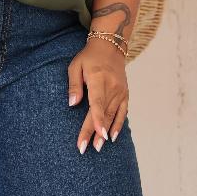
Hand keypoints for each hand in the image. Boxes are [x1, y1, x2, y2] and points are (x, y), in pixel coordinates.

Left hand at [67, 38, 128, 153]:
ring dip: (105, 132)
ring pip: (112, 115)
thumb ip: (74, 85)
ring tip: (98, 147)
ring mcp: (120, 91)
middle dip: (94, 132)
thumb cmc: (89, 57)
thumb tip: (72, 104)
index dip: (97, 119)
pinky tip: (112, 137)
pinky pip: (122, 112)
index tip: (96, 134)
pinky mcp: (125, 94)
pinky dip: (118, 125)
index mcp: (98, 78)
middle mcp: (112, 86)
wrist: (110, 47)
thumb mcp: (76, 65)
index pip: (97, 102)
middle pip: (103, 113)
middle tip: (86, 148)